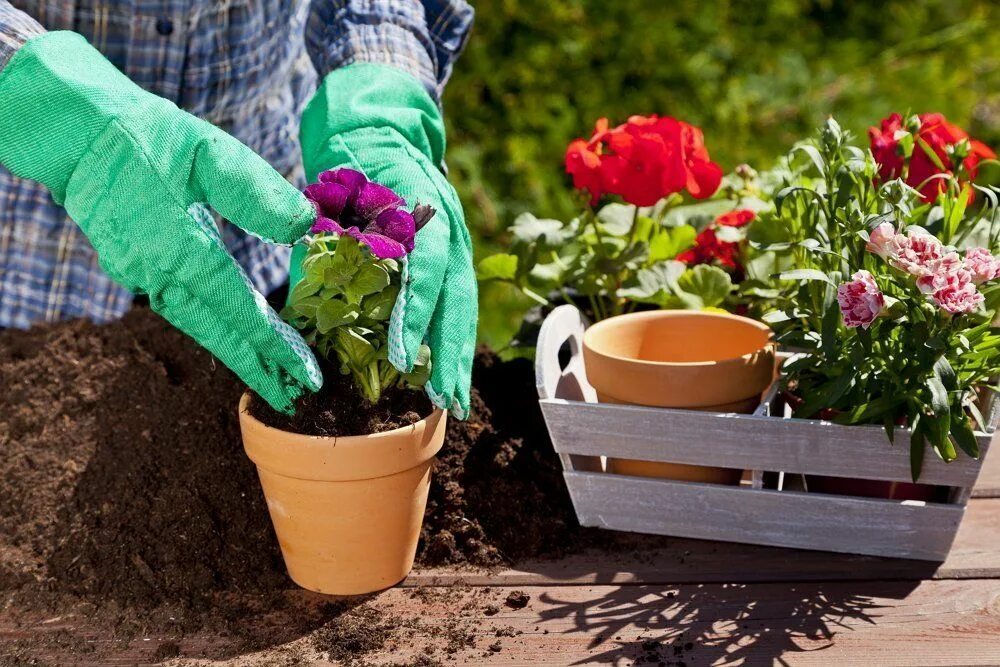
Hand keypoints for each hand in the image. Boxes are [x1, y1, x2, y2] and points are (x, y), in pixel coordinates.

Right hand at [0, 32, 320, 412]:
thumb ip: (258, 194)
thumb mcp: (210, 153)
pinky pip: (181, 311)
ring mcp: (139, 275)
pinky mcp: (133, 269)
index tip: (307, 373)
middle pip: (216, 334)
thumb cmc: (148, 136)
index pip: (238, 310)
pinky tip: (233, 337)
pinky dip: (212, 329)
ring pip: (197, 327)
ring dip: (236, 354)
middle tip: (296, 399)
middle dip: (258, 368)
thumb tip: (306, 227)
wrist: (77, 133)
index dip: (275, 345)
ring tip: (272, 380)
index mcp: (177, 248)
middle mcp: (155, 274)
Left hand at [297, 63, 476, 417]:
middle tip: (446, 401)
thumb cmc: (348, 161)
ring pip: (464, 305)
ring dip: (459, 355)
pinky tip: (449, 371)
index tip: (403, 356)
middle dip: (451, 353)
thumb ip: (328, 241)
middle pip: (458, 298)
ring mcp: (456, 241)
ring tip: (455, 400)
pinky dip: (453, 338)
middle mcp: (449, 227)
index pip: (426, 268)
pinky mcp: (452, 254)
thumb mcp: (332, 193)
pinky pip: (458, 301)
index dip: (416, 314)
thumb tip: (308, 304)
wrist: (378, 126)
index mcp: (422, 207)